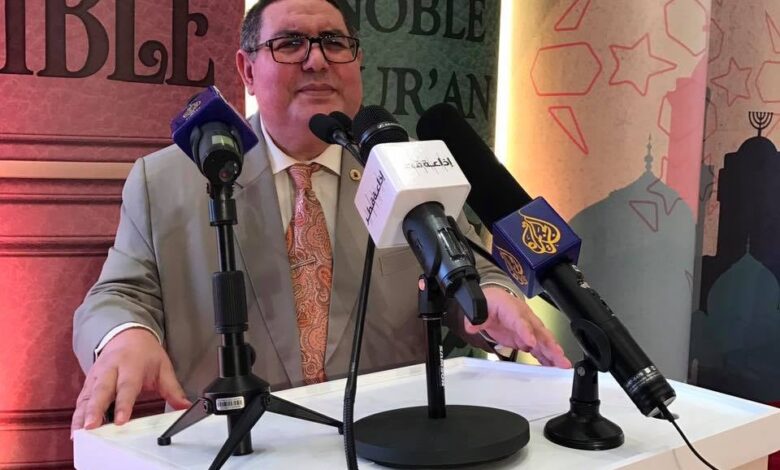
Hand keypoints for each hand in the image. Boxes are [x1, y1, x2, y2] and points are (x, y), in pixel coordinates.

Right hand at [71, 328, 190, 435]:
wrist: (127, 335)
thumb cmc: (146, 354)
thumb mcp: (163, 367)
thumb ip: (173, 389)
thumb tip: (186, 407)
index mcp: (131, 365)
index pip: (127, 387)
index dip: (123, 404)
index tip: (121, 421)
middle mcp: (110, 371)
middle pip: (101, 392)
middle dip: (95, 410)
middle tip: (91, 427)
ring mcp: (96, 377)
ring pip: (87, 397)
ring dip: (81, 416)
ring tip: (79, 434)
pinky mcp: (88, 384)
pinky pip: (81, 400)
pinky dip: (76, 415)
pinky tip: (75, 431)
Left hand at [465, 287, 571, 367]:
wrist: (493, 300)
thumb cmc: (491, 302)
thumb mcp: (479, 308)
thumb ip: (476, 318)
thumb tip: (471, 325)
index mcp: (512, 309)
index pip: (520, 321)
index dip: (526, 332)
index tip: (531, 342)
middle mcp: (524, 319)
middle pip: (538, 332)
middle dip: (549, 345)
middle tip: (558, 356)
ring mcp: (528, 329)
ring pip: (543, 341)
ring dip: (553, 353)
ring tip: (563, 365)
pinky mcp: (527, 339)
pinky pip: (539, 349)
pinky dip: (547, 358)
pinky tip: (554, 367)